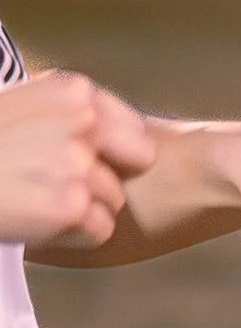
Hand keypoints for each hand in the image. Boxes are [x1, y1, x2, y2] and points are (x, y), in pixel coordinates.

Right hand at [0, 70, 153, 249]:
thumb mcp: (19, 108)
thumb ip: (63, 113)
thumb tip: (119, 132)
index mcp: (72, 91)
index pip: (135, 134)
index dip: (114, 155)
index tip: (82, 163)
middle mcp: (83, 121)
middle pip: (130, 167)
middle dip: (102, 179)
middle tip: (51, 185)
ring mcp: (79, 164)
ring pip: (112, 200)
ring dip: (81, 209)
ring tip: (30, 199)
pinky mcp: (72, 206)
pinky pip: (99, 230)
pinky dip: (74, 236)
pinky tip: (35, 223)